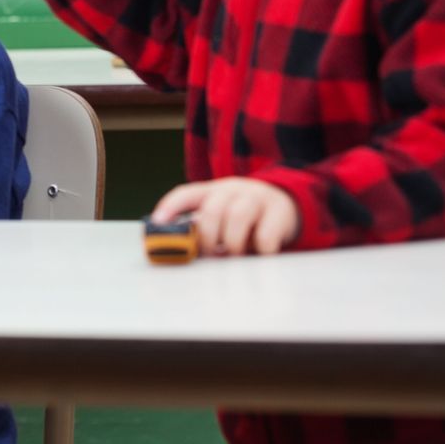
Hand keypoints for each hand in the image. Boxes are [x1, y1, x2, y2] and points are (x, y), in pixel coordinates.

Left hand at [151, 178, 298, 256]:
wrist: (286, 204)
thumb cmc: (243, 217)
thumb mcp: (221, 216)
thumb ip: (202, 229)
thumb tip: (179, 249)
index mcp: (212, 190)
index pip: (186, 193)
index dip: (170, 207)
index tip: (157, 223)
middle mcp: (233, 190)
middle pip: (212, 209)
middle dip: (208, 236)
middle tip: (212, 252)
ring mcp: (258, 198)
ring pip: (237, 216)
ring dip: (231, 242)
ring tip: (234, 254)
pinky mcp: (280, 213)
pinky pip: (266, 234)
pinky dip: (259, 249)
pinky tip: (259, 253)